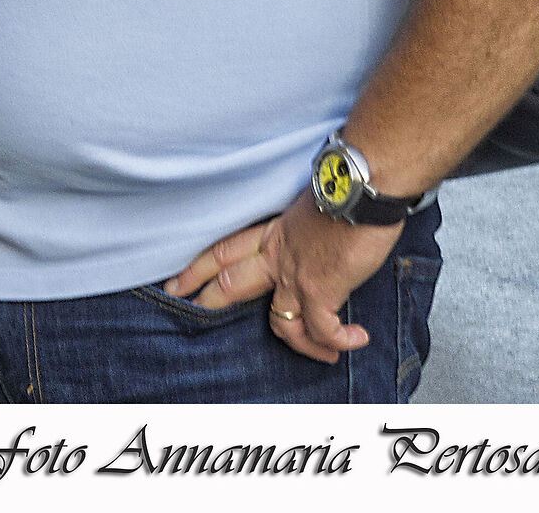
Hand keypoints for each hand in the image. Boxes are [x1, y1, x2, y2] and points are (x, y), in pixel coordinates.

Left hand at [161, 190, 402, 364]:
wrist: (362, 185)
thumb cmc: (348, 190)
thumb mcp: (314, 209)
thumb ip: (307, 230)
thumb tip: (320, 241)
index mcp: (275, 232)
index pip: (225, 250)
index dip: (199, 267)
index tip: (176, 280)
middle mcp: (279, 255)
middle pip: (231, 283)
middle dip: (207, 300)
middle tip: (187, 312)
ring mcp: (296, 275)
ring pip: (280, 322)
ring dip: (302, 344)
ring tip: (324, 353)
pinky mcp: (320, 289)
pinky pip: (322, 331)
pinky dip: (338, 341)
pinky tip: (356, 339)